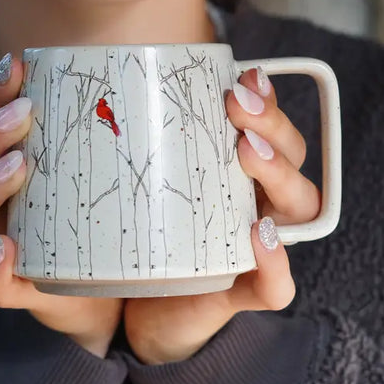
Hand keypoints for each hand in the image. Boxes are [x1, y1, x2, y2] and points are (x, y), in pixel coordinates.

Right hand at [0, 54, 121, 356]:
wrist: (122, 286)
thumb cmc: (122, 217)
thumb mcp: (131, 169)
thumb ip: (151, 133)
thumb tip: (218, 85)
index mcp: (17, 162)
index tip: (20, 65)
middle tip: (25, 115)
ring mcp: (4, 242)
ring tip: (20, 167)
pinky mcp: (21, 287)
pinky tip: (7, 249)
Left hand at [125, 67, 319, 364]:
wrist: (138, 306)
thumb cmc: (140, 239)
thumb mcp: (134, 188)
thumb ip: (119, 152)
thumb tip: (85, 103)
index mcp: (231, 174)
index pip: (266, 131)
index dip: (264, 102)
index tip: (242, 77)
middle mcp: (252, 203)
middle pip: (289, 159)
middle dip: (271, 127)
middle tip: (238, 107)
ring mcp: (253, 247)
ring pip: (298, 209)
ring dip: (280, 176)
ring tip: (248, 154)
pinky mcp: (241, 291)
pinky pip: (274, 285)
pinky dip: (275, 264)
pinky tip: (258, 235)